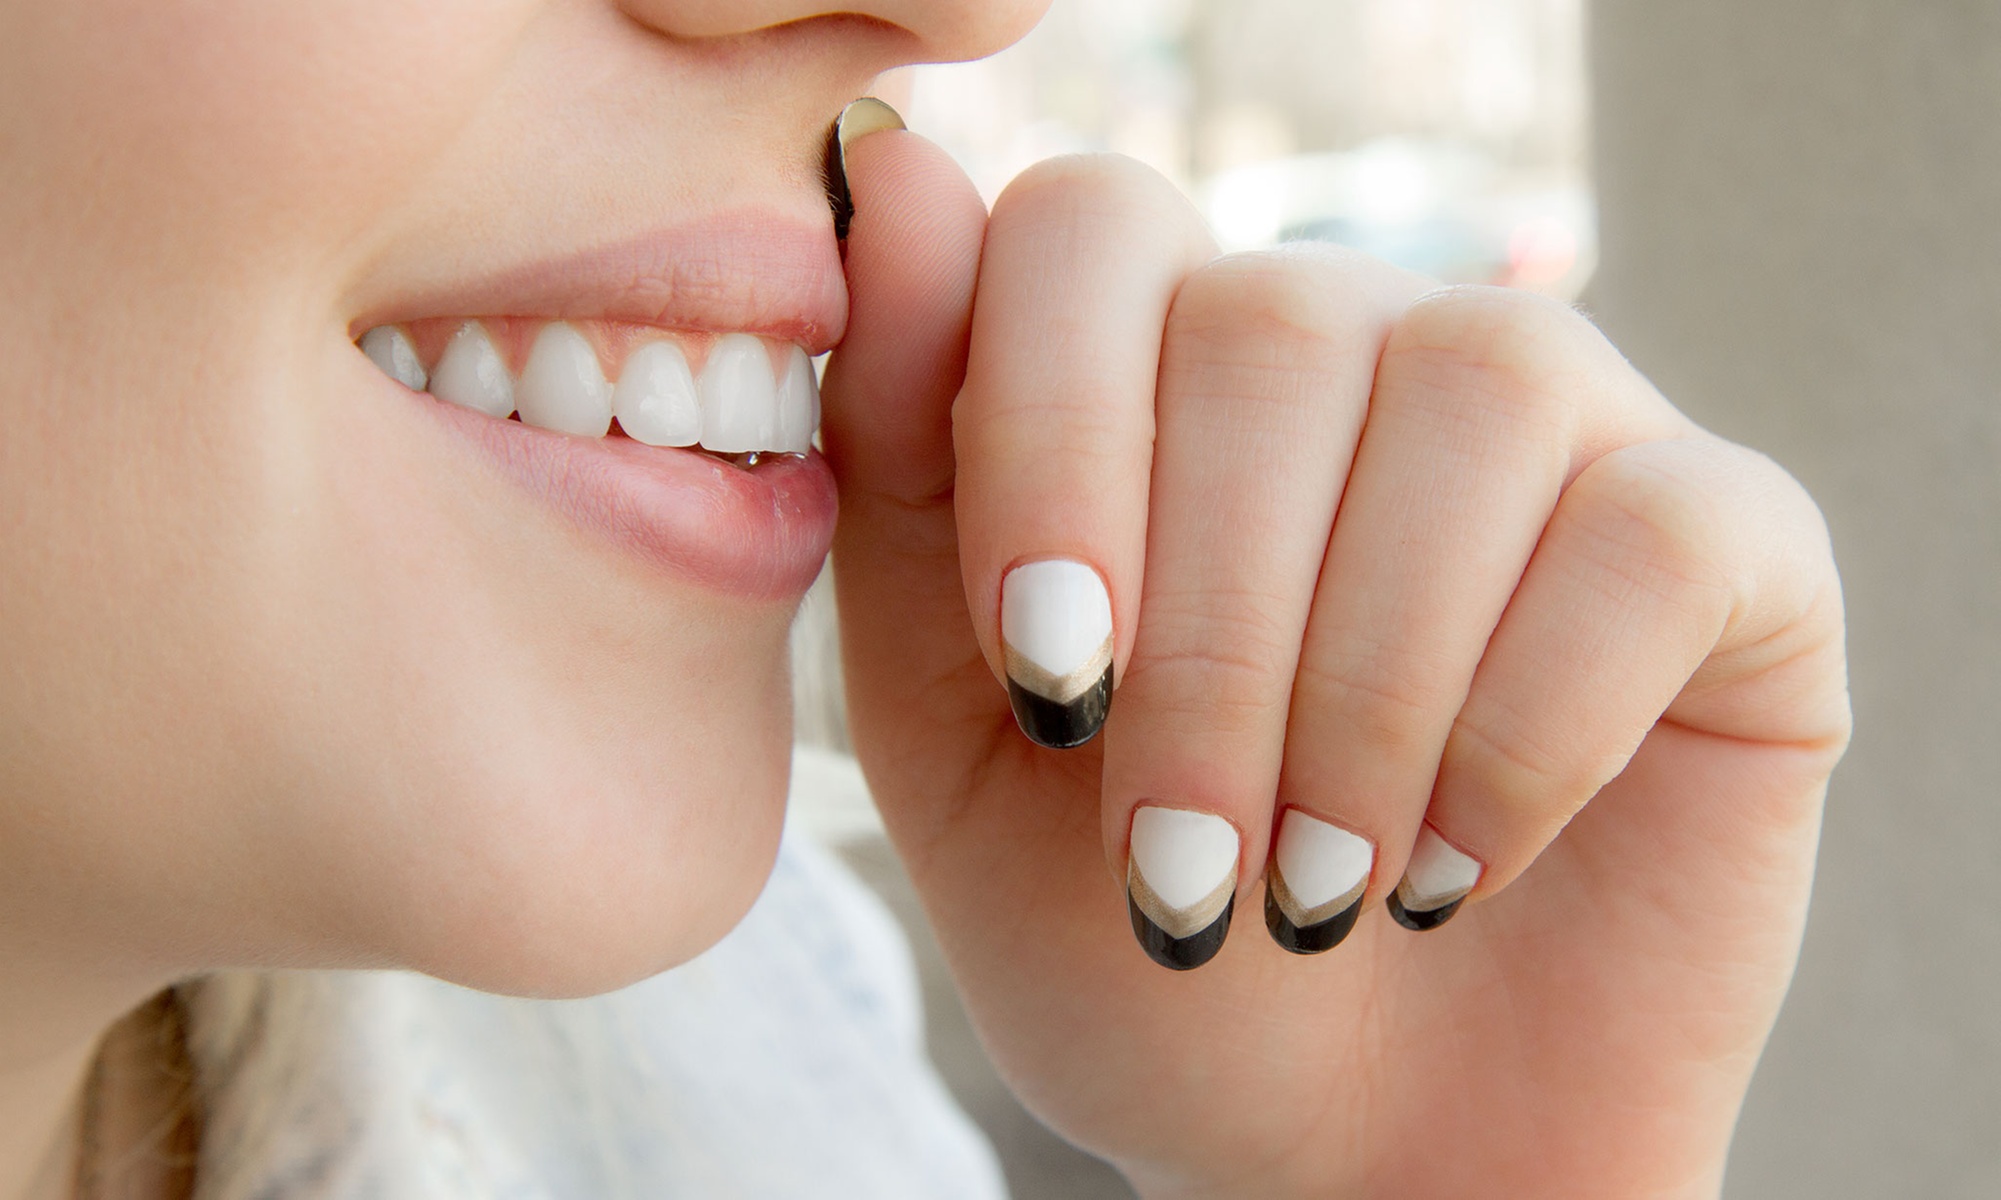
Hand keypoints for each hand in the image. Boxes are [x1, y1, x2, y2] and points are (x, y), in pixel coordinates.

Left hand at [822, 130, 1849, 1197]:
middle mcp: (1365, 353)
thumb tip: (900, 173)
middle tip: (1180, 864)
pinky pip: (1653, 534)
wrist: (1343, 1149)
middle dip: (1205, 641)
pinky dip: (1529, 730)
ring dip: (1361, 692)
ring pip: (1475, 398)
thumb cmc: (1135, 937)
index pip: (1093, 229)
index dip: (1049, 428)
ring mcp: (1561, 433)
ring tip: (1317, 883)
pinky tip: (1457, 864)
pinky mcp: (1732, 550)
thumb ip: (907, 472)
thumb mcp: (961, 733)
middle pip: (1271, 325)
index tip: (1045, 670)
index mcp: (1162, 372)